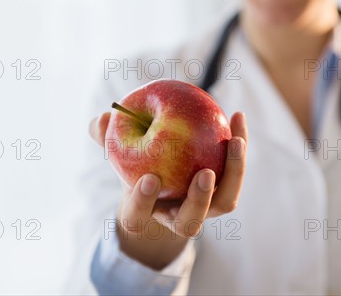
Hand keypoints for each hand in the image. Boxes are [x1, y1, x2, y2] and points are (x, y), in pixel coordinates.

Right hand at [89, 111, 247, 239]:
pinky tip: (237, 117)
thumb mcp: (118, 151)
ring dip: (233, 173)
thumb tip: (100, 119)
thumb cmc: (136, 163)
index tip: (150, 178)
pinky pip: (235, 174)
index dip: (143, 200)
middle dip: (199, 200)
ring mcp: (204, 208)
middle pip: (190, 222)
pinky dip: (239, 148)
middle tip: (205, 173)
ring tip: (235, 141)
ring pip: (224, 202)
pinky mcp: (223, 191)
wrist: (164, 180)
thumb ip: (105, 138)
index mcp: (144, 213)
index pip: (139, 215)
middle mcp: (177, 217)